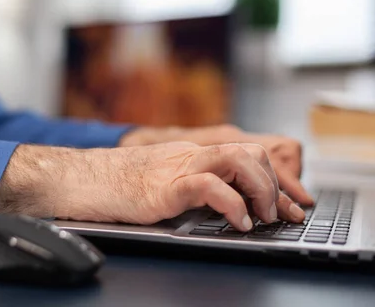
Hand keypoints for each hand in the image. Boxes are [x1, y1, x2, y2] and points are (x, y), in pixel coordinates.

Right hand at [119, 125, 312, 204]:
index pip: (247, 155)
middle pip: (251, 152)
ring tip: (262, 217)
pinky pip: (209, 186)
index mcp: (193, 155)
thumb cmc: (120, 185)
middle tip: (278, 214)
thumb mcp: (166, 183)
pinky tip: (238, 223)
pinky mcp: (165, 186)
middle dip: (274, 184)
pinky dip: (232, 204)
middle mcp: (191, 155)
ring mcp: (179, 167)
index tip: (291, 205)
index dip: (276, 181)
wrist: (83, 179)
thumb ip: (194, 187)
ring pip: (238, 159)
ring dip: (261, 190)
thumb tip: (226, 205)